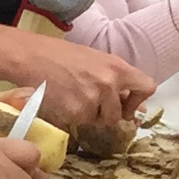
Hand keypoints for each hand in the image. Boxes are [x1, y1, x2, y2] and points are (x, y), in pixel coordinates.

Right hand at [3, 38, 151, 131]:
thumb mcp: (96, 60)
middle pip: (118, 114)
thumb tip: (131, 103)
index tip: (126, 104)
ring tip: (73, 98)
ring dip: (88, 115)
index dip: (138, 101)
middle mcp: (109, 83)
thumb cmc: (61, 55)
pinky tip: (62, 101)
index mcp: (118, 67)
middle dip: (105, 114)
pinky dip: (72, 116)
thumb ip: (114, 78)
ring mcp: (92, 98)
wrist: (31, 57)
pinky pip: (80, 122)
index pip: (147, 88)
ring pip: (99, 121)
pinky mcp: (75, 111)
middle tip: (90, 104)